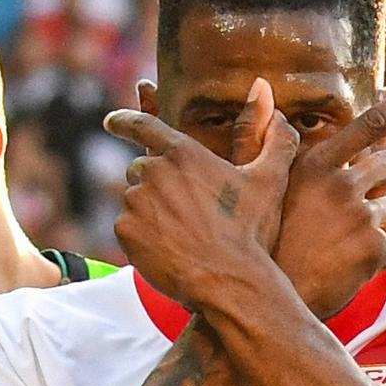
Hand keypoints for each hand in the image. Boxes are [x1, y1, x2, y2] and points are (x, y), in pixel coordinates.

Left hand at [103, 78, 298, 309]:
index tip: (111, 121)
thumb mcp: (269, 182)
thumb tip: (275, 104)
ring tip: (181, 235)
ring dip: (150, 212)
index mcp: (183, 152)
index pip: (143, 125)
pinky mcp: (124, 230)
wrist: (228, 281)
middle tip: (186, 213)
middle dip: (157, 185)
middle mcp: (153, 171)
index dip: (124, 120)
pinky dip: (141, 236)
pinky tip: (168, 248)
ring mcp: (135, 201)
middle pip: (142, 169)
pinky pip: (126, 227)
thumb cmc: (249, 231)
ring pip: (134, 200)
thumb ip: (275, 140)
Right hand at [274, 78, 385, 317]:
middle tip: (348, 206)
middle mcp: (340, 184)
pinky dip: (381, 257)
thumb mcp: (247, 182)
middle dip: (379, 179)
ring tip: (337, 243)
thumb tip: (262, 85)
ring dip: (374, 223)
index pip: (370, 123)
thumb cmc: (254, 240)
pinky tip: (349, 267)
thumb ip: (259, 133)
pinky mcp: (373, 251)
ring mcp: (359, 217)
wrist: (261, 298)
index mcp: (315, 162)